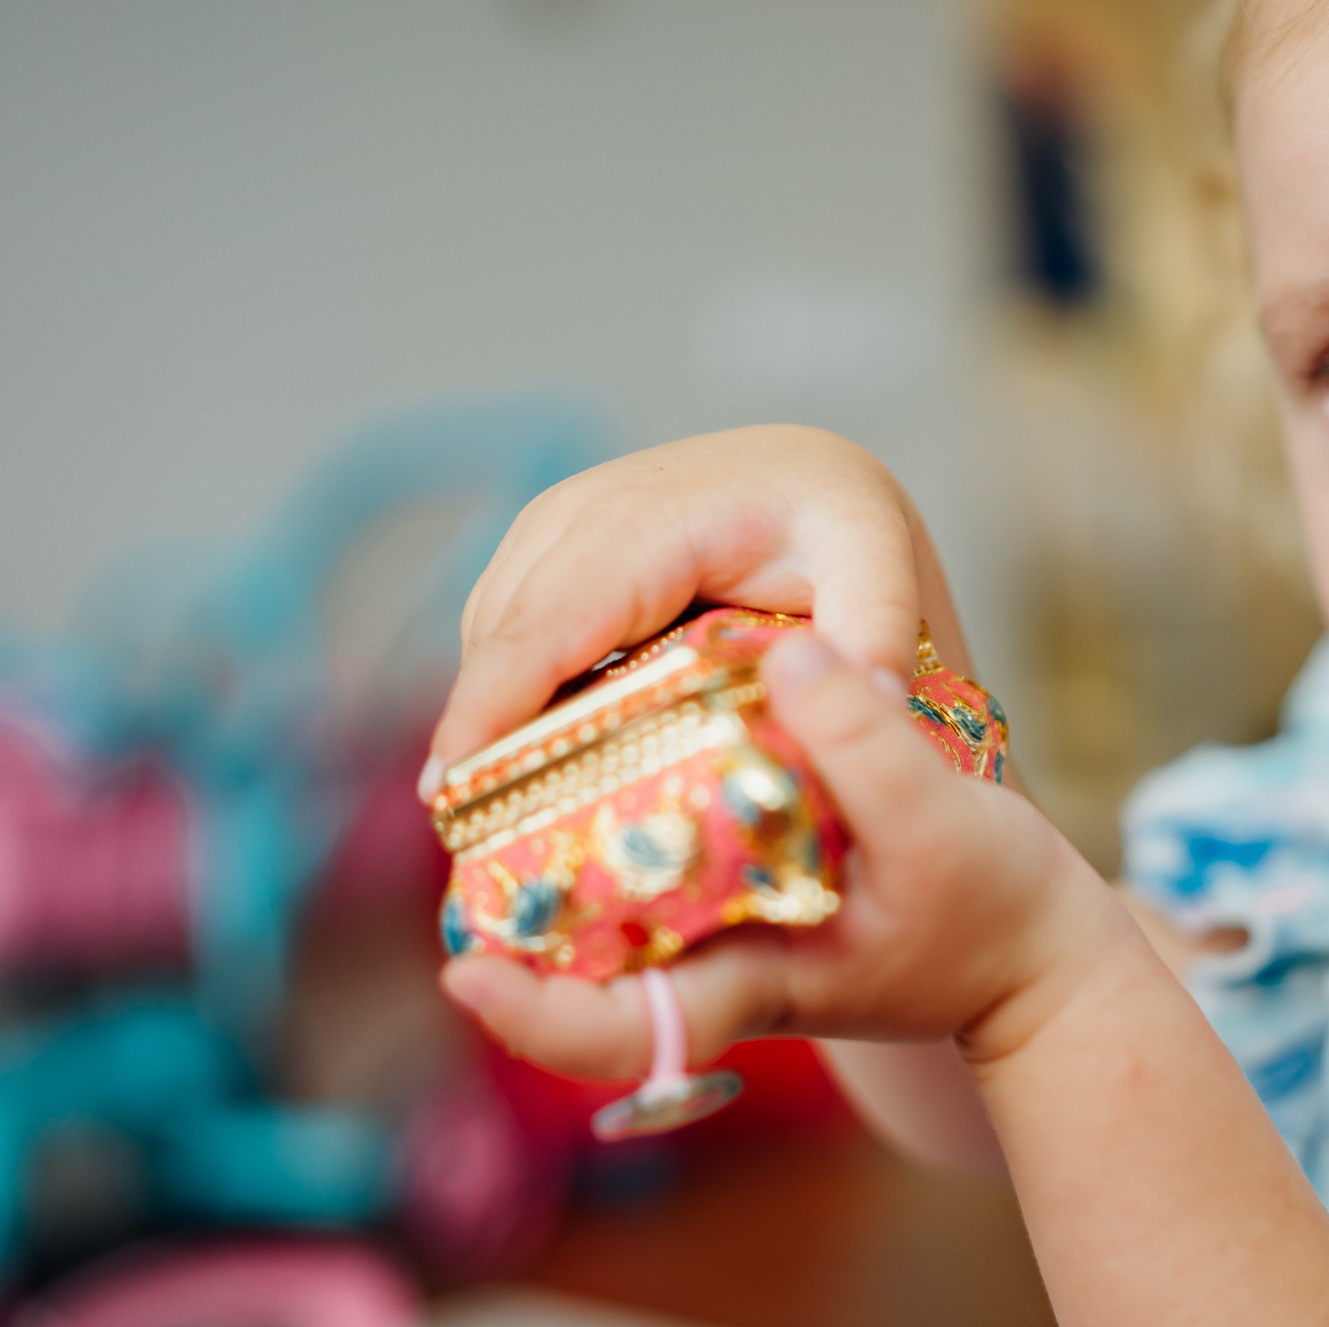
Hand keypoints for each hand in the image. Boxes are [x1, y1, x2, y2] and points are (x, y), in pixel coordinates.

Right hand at [425, 425, 974, 793]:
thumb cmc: (843, 528)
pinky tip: (528, 772)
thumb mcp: (879, 568)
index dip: (491, 707)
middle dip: (475, 738)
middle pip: (500, 639)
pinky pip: (504, 633)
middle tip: (470, 846)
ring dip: (487, 725)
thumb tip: (871, 702)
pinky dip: (505, 699)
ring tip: (491, 826)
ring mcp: (553, 527)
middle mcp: (584, 511)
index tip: (450, 791)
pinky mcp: (545, 552)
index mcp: (654, 518)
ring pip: (489, 639)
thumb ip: (876, 631)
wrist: (813, 478)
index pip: (548, 624)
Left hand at [439, 632, 1125, 1075]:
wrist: (1035, 954)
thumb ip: (866, 748)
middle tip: (450, 811)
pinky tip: (593, 739)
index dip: (533, 1014)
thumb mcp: (943, 826)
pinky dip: (605, 814)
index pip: (619, 1031)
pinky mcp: (734, 899)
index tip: (463, 972)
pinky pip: (641, 869)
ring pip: (595, 918)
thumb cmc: (995, 910)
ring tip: (493, 759)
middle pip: (573, 975)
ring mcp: (718, 940)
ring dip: (538, 857)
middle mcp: (714, 971)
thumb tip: (786, 656)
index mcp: (750, 983)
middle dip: (500, 914)